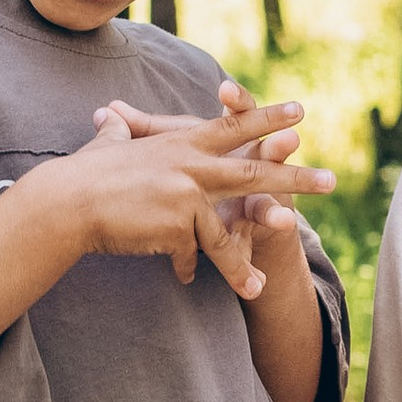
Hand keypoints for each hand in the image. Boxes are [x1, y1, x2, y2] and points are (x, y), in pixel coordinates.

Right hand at [46, 94, 330, 295]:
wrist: (68, 202)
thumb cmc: (83, 175)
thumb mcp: (108, 144)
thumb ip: (119, 131)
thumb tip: (107, 114)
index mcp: (182, 143)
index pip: (233, 127)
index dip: (266, 118)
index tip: (300, 112)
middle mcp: (191, 164)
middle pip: (253, 172)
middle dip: (295, 178)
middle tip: (333, 181)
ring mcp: (188, 194)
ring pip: (226, 233)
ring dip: (243, 265)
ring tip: (260, 289)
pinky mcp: (179, 224)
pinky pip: (192, 254)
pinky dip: (188, 268)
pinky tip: (185, 279)